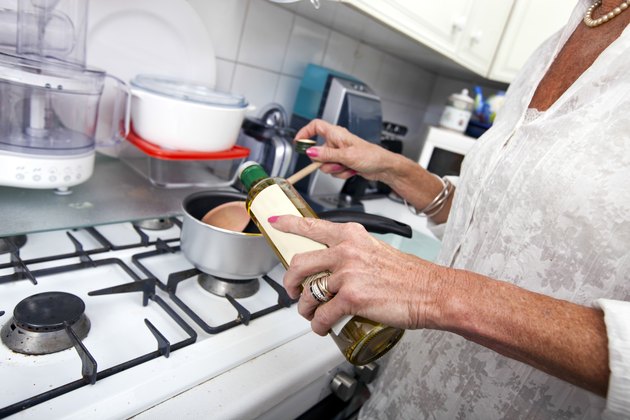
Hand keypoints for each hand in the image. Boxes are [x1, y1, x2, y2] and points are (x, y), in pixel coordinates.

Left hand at [269, 214, 448, 334]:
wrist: (431, 291)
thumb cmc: (409, 275)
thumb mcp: (376, 251)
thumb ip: (354, 253)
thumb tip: (334, 267)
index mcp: (351, 236)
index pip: (312, 227)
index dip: (289, 225)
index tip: (275, 224)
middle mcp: (346, 250)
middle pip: (300, 263)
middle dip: (288, 281)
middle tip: (291, 290)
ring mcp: (347, 274)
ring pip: (308, 293)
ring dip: (304, 308)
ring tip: (310, 314)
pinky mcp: (351, 297)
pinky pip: (322, 315)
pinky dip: (318, 325)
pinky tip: (322, 328)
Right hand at [295, 119, 400, 181]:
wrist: (384, 167)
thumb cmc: (371, 156)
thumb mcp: (346, 156)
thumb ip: (326, 155)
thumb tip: (310, 153)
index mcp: (336, 134)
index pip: (315, 126)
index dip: (305, 133)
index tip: (298, 143)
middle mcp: (337, 142)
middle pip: (318, 152)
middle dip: (325, 162)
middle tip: (335, 164)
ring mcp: (340, 153)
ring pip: (326, 164)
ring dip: (335, 169)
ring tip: (348, 167)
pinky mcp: (343, 162)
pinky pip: (334, 170)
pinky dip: (341, 173)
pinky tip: (351, 170)